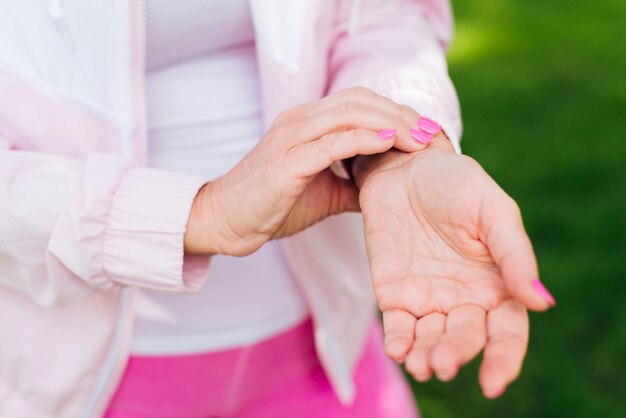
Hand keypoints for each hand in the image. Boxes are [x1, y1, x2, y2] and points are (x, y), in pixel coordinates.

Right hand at [185, 87, 429, 255]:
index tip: (427, 132)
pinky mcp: (287, 162)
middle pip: (361, 100)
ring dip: (391, 122)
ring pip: (350, 113)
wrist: (226, 220)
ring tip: (421, 139)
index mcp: (307, 122)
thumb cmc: (272, 204)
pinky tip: (389, 143)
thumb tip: (390, 188)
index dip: (396, 112)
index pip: (360, 102)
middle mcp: (300, 120)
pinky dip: (364, 139)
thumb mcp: (323, 191)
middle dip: (402, 113)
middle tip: (433, 134)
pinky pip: (331, 143)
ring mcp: (292, 137)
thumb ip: (355, 183)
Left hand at [356, 136, 554, 397]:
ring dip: (426, 357)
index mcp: (496, 283)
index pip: (506, 332)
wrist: (402, 166)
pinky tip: (399, 350)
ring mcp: (427, 298)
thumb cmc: (454, 184)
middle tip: (443, 365)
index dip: (503, 359)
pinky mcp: (394, 293)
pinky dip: (398, 342)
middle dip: (455, 354)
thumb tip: (542, 302)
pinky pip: (397, 326)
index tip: (493, 383)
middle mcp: (463, 298)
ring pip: (430, 339)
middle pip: (465, 338)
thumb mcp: (492, 210)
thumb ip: (515, 254)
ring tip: (421, 366)